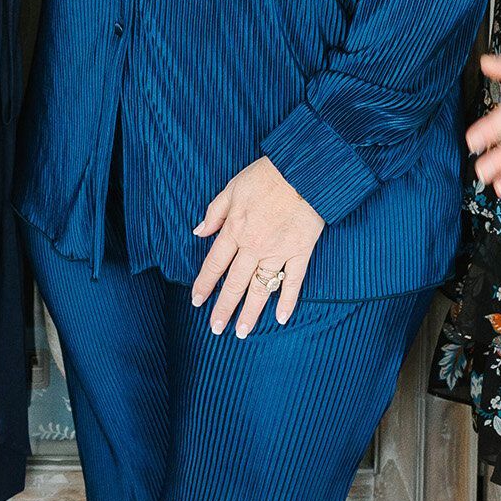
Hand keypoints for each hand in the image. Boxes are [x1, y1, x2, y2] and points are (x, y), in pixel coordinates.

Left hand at [190, 157, 325, 336]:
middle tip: (215, 328)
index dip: (204, 284)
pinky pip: (294, 281)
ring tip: (241, 331)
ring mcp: (278, 251)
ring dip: (250, 311)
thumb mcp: (232, 187)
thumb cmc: (266, 175)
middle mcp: (253, 245)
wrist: (303, 169)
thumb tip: (198, 231)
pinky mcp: (301, 251)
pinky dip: (287, 300)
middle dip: (223, 307)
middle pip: (235, 283)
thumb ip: (215, 212)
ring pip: (261, 288)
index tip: (197, 300)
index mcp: (235, 229)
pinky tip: (281, 317)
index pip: (215, 264)